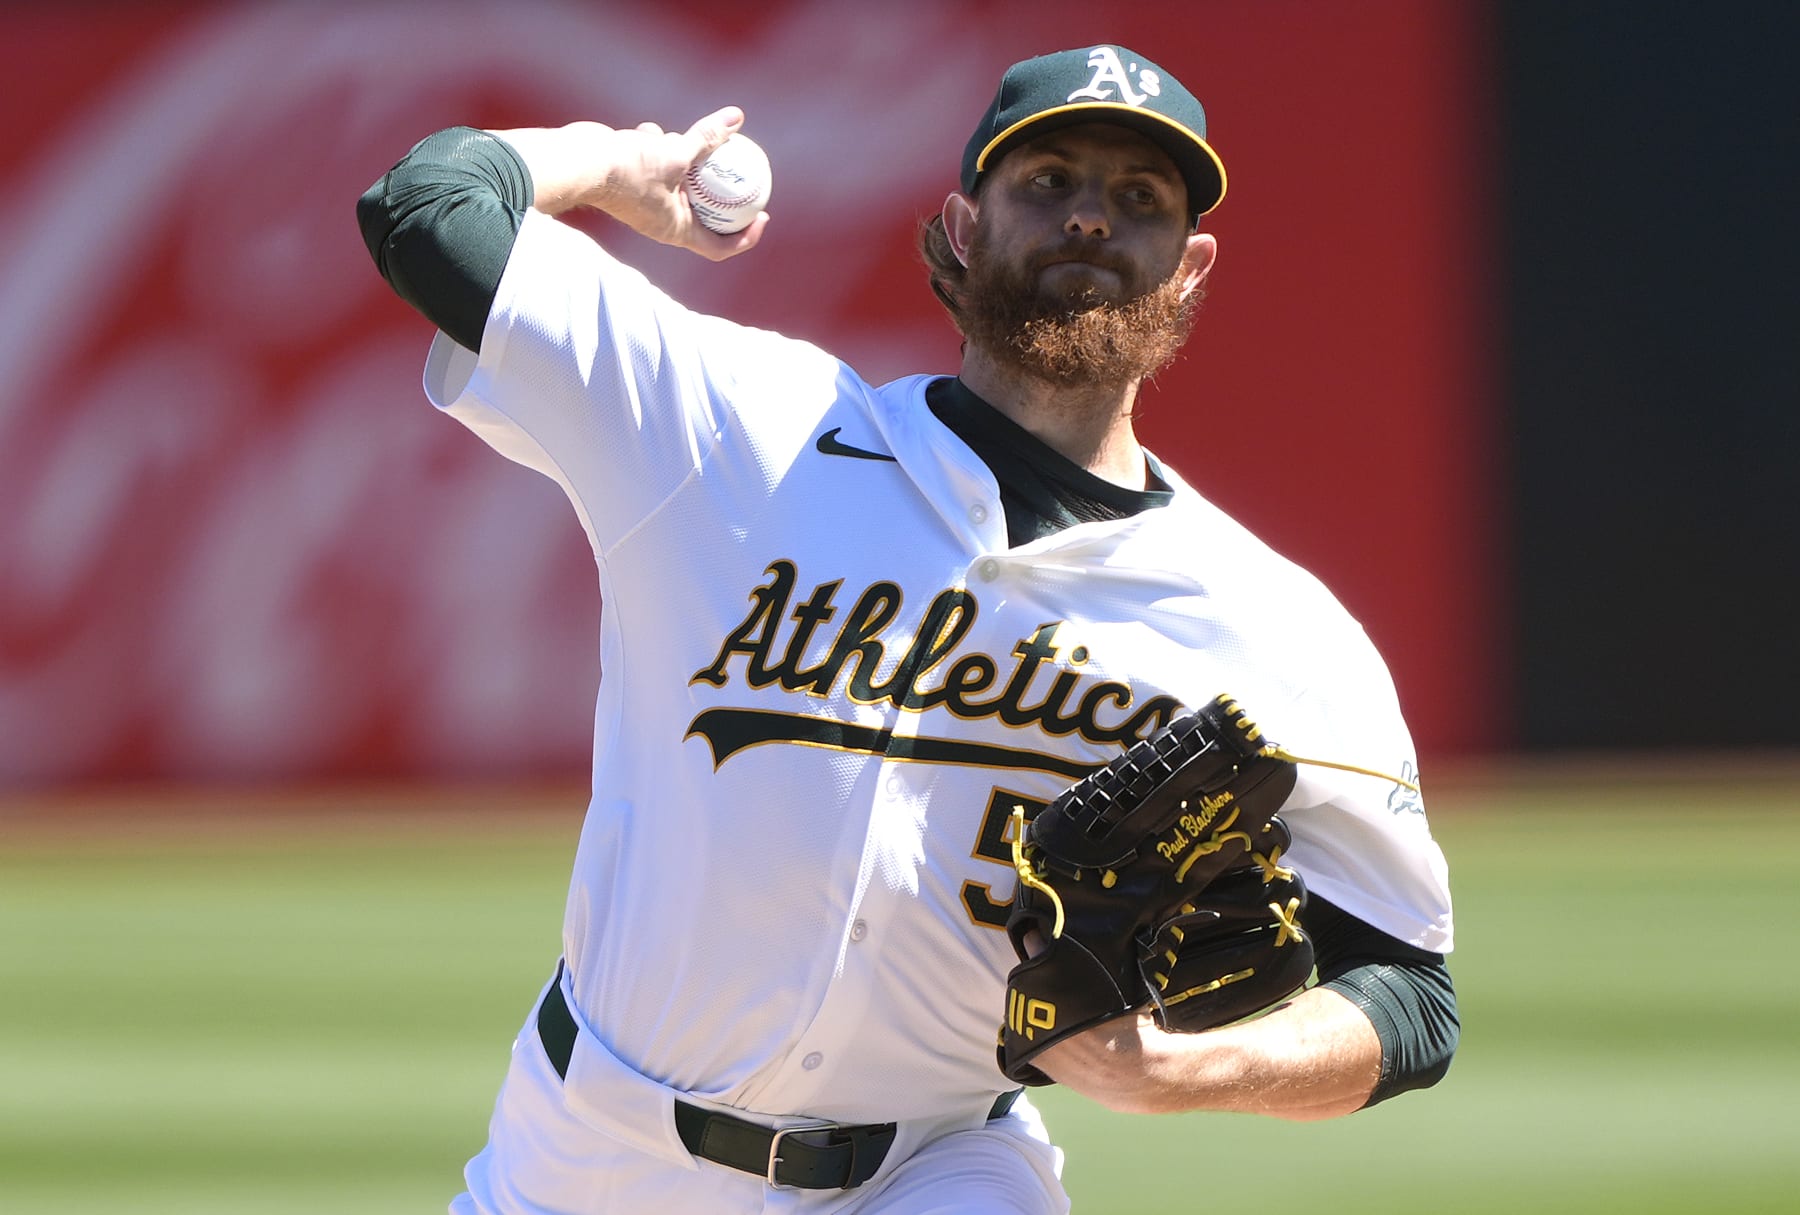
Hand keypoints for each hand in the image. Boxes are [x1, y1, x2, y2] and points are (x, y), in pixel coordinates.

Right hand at [490, 107, 767, 260]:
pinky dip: (656, 146)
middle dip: (721, 192)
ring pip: (677, 181)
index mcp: (676, 230)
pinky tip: (649, 130)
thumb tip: (737, 119)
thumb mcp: (675, 152)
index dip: (746, 237)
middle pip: (704, 213)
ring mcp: (646, 200)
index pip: (719, 247)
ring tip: (686, 140)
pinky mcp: (631, 180)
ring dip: (685, 159)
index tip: (763, 215)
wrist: (578, 162)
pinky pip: (653, 164)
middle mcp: (662, 220)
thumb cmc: (627, 168)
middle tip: (744, 172)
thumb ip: (707, 138)